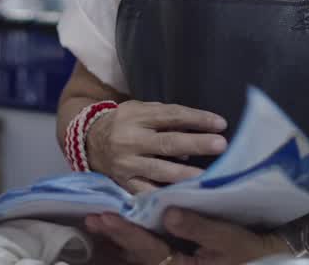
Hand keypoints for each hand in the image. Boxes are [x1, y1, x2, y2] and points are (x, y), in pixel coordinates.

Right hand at [86, 101, 227, 192]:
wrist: (87, 141)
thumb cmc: (124, 123)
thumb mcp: (139, 110)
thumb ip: (165, 118)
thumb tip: (197, 130)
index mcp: (136, 116)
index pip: (171, 116)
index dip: (197, 119)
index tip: (221, 123)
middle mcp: (130, 140)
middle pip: (168, 143)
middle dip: (196, 144)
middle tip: (221, 145)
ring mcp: (126, 164)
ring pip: (160, 171)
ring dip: (185, 174)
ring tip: (207, 177)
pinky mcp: (123, 184)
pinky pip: (147, 192)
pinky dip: (165, 195)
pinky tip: (184, 197)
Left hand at [86, 210, 290, 264]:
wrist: (266, 260)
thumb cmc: (247, 250)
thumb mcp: (226, 237)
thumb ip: (196, 227)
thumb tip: (167, 214)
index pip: (148, 249)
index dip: (125, 232)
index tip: (105, 217)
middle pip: (138, 254)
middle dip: (115, 236)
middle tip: (91, 218)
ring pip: (141, 256)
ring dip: (120, 239)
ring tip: (98, 223)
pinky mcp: (178, 261)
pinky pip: (151, 253)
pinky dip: (135, 242)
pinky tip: (121, 231)